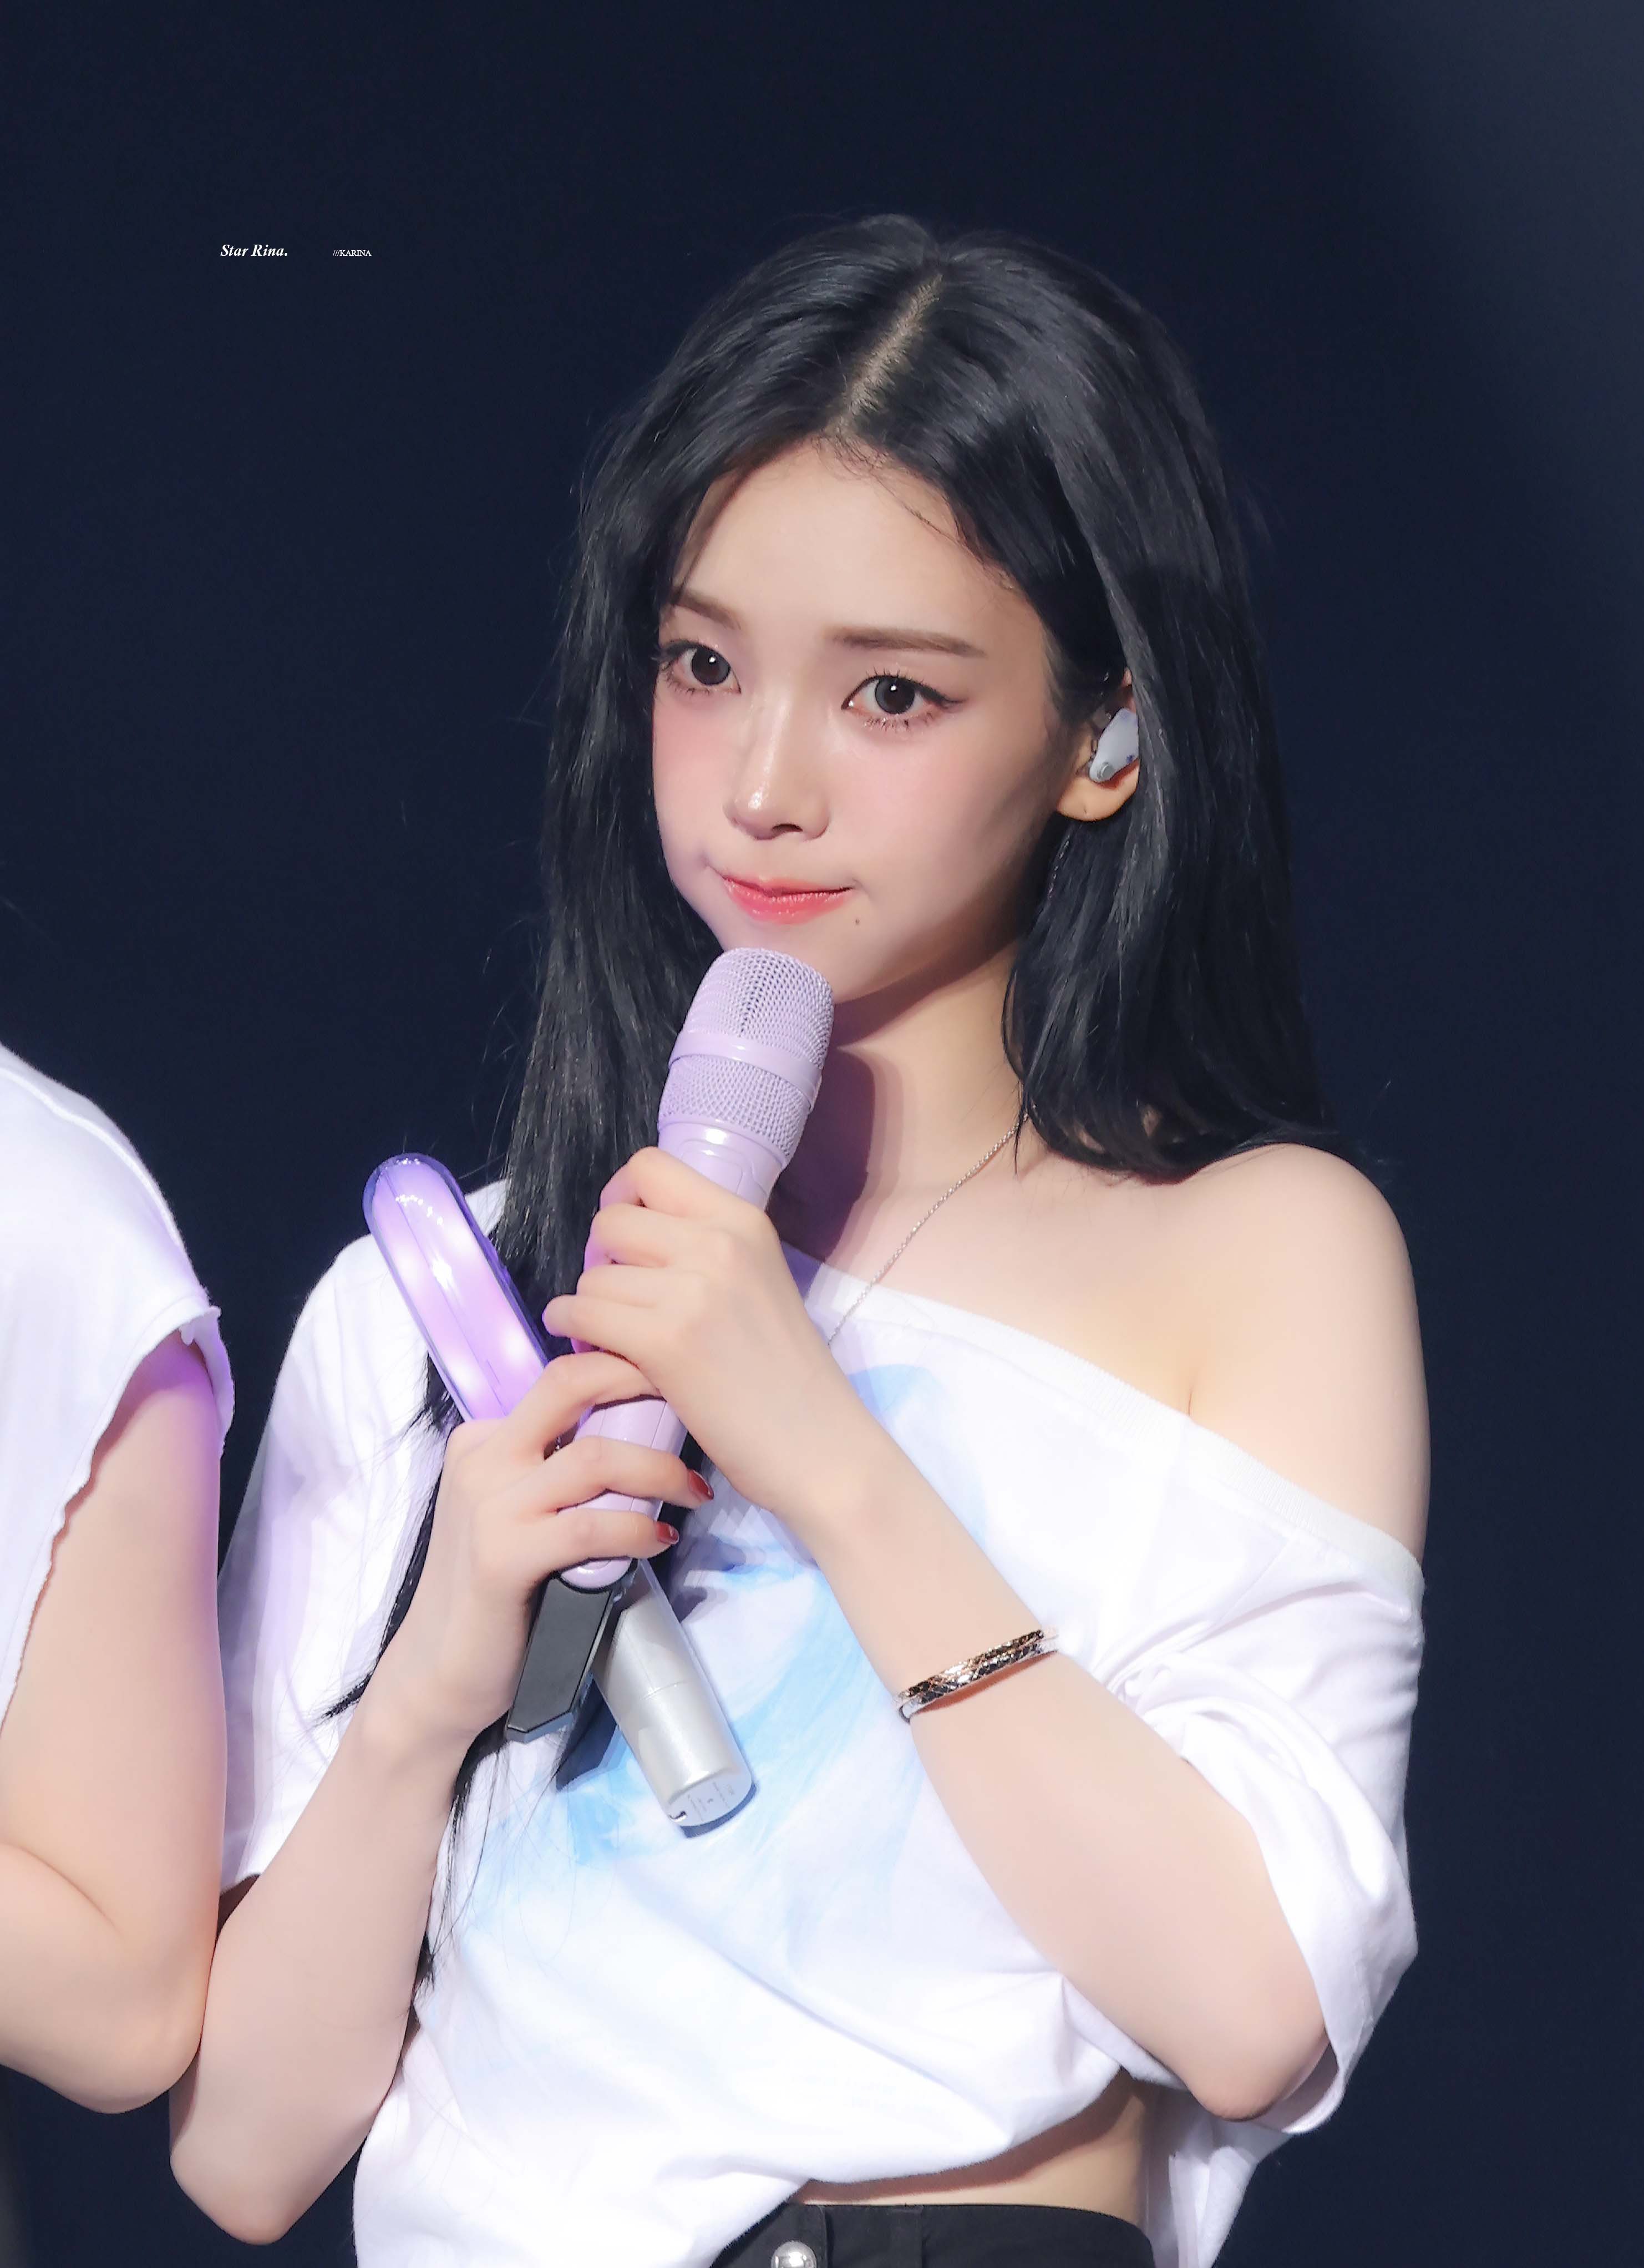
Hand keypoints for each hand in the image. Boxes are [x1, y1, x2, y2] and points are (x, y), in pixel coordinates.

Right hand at [374, 1351, 700, 1748]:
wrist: (440, 1667)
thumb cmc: (495, 1589)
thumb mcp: (518, 1510)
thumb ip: (555, 1470)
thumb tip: (637, 1436)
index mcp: (484, 1439)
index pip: (561, 1379)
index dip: (625, 1369)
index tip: (675, 1383)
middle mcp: (482, 1459)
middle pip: (568, 1385)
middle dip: (641, 1382)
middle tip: (697, 1407)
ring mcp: (489, 1506)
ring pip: (593, 1458)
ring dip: (659, 1471)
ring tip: (693, 1491)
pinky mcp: (503, 1557)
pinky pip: (590, 1526)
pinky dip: (637, 1528)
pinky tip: (659, 1538)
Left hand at [542, 1147, 884, 1531]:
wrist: (818, 1445)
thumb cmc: (788, 1376)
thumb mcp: (759, 1282)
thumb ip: (707, 1249)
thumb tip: (634, 1236)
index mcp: (743, 1221)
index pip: (650, 1167)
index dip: (623, 1200)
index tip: (627, 1242)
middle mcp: (718, 1243)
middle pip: (611, 1219)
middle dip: (601, 1258)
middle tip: (617, 1297)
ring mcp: (692, 1291)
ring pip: (594, 1275)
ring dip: (590, 1307)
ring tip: (612, 1336)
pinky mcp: (666, 1342)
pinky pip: (583, 1314)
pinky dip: (572, 1330)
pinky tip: (585, 1345)